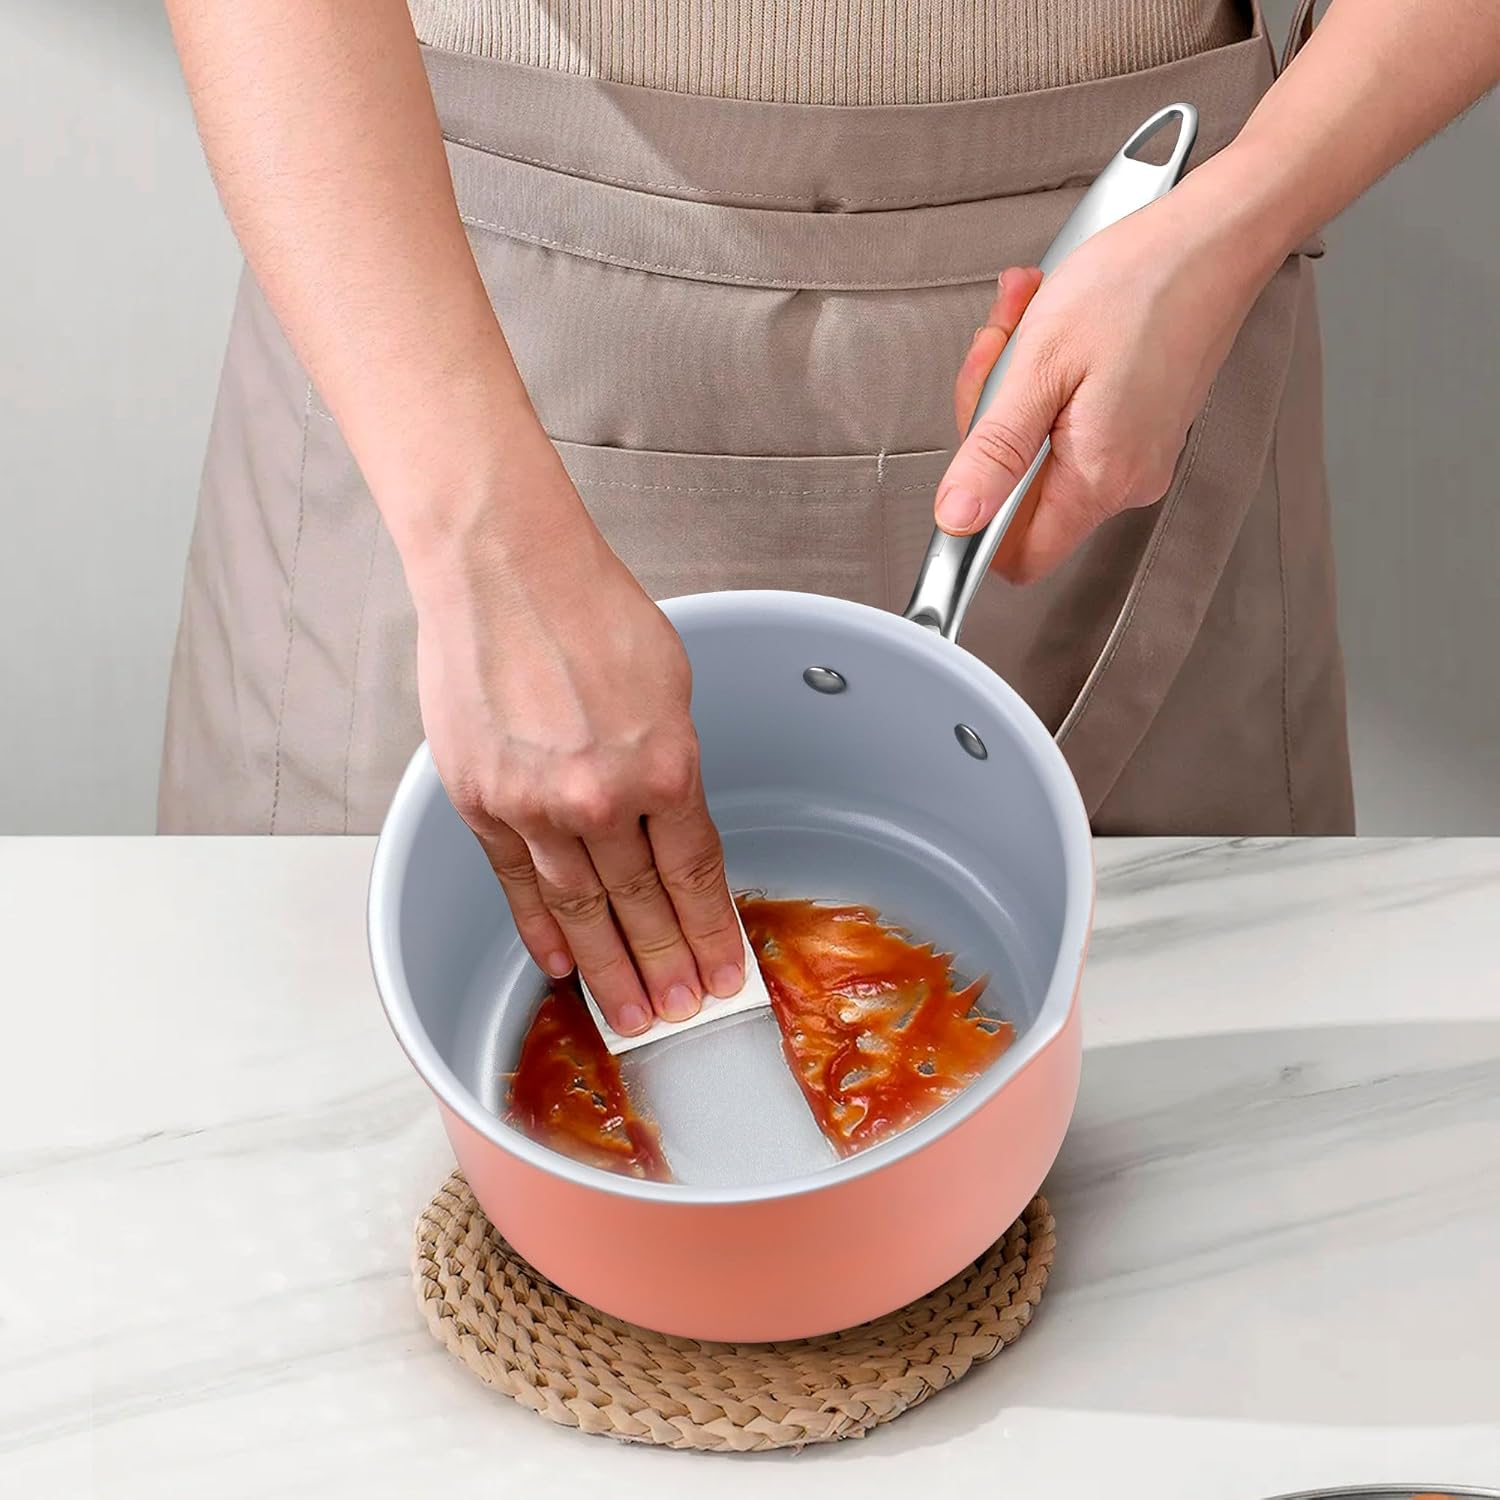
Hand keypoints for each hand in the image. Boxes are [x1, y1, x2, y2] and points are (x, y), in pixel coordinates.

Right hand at [407, 457, 745, 1036]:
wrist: (503, 568)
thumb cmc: (589, 608)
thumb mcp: (670, 682)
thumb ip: (671, 759)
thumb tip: (670, 813)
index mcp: (665, 764)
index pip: (697, 874)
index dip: (714, 931)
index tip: (727, 973)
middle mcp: (601, 796)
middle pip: (642, 906)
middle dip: (666, 967)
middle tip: (682, 1015)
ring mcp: (534, 804)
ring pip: (580, 909)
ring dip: (608, 969)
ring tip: (629, 1017)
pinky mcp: (481, 800)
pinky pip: (516, 883)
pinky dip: (538, 927)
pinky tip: (559, 965)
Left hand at [936, 173, 1281, 580]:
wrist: (1213, 236)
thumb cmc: (1137, 283)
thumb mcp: (1039, 366)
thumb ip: (993, 454)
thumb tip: (957, 521)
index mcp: (1098, 477)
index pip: (1017, 556)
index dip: (977, 517)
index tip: (966, 455)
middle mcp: (1124, 479)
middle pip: (1018, 493)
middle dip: (989, 419)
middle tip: (999, 349)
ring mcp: (1135, 454)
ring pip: (1038, 448)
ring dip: (1015, 384)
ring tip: (1029, 320)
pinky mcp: (1139, 426)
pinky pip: (1068, 422)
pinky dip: (1047, 377)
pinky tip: (1052, 329)